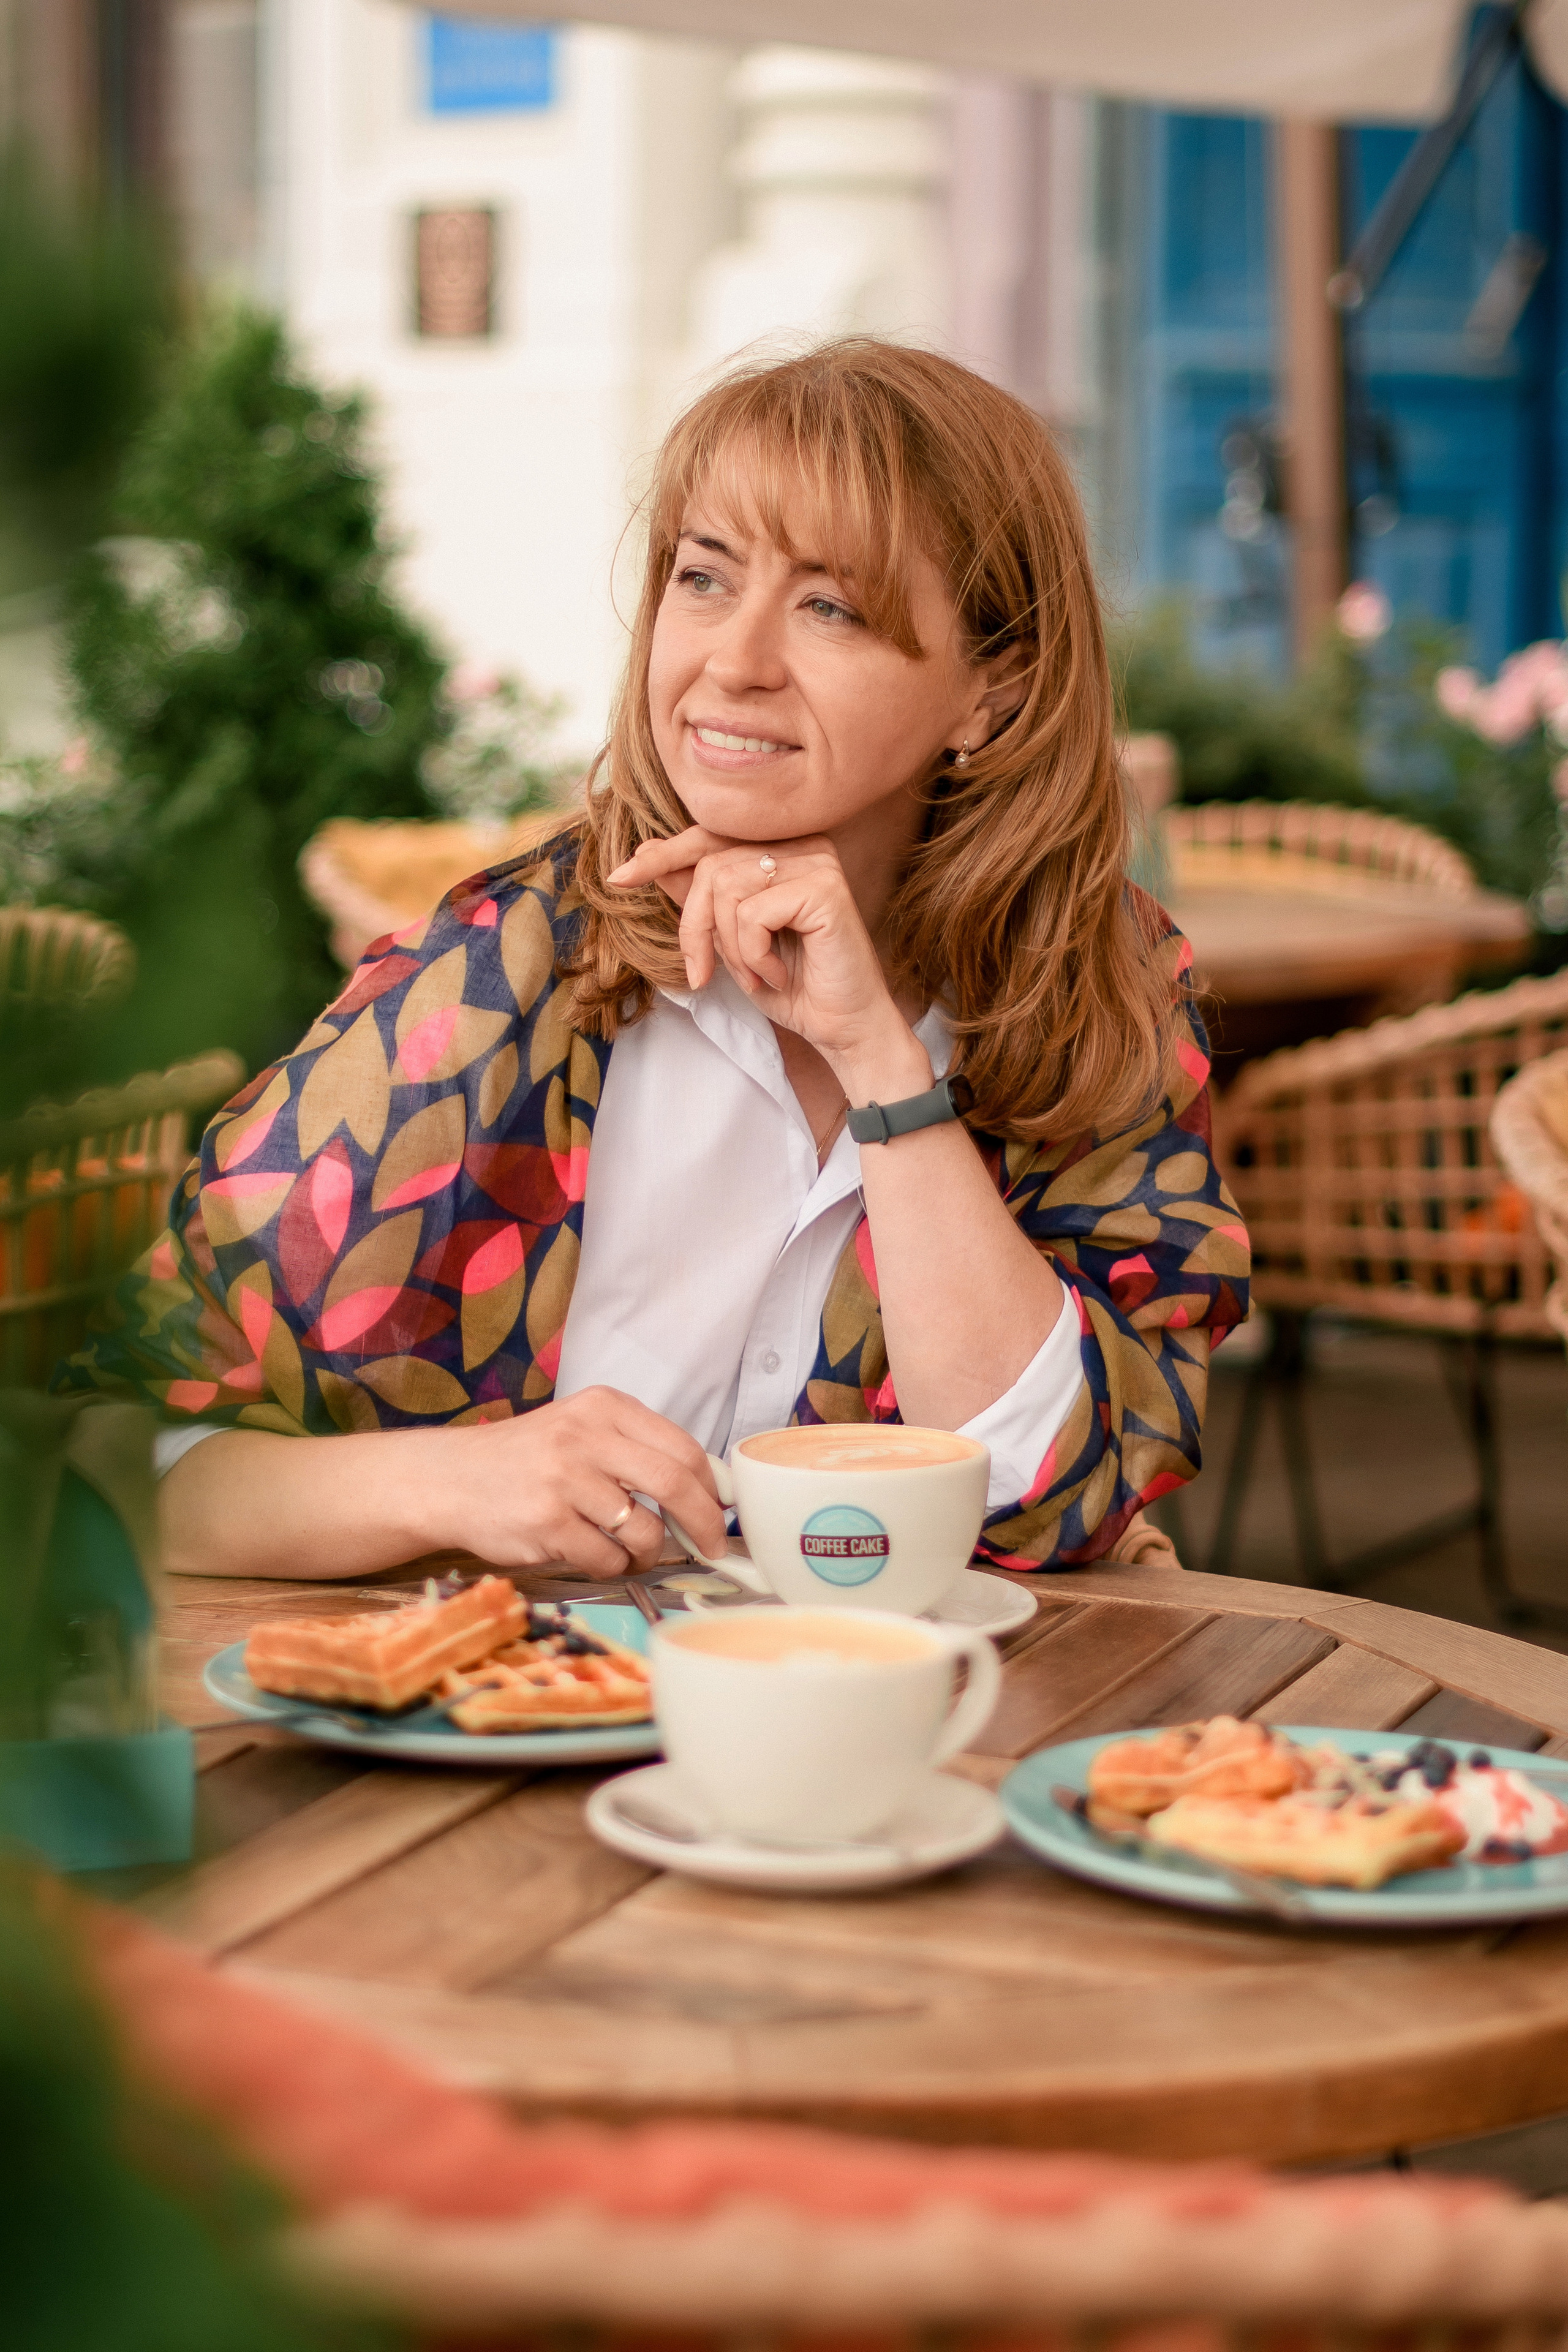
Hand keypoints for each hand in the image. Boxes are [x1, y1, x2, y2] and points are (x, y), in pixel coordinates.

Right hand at [443, 1387, 725, 1578]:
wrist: (450, 1479)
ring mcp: (565, 1480)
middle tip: (712, 1546)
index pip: (683, 1447)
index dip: (712, 1487)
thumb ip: (636, 1449)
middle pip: (675, 1483)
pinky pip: (607, 1558)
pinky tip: (595, 1554)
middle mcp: (586, 1437)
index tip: (721, 1509)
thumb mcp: (581, 1430)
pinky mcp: (547, 1522)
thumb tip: (708, 1489)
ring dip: (649, 1552)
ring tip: (632, 1551)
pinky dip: (612, 1566)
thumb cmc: (525, 1460)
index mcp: (604, 1408)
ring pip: (643, 1530)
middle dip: (705, 1523)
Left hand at [608, 827, 929, 1093]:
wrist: (843, 1029)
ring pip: (726, 887)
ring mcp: (817, 861)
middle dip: (694, 924)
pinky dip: (753, 956)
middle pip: (709, 861)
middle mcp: (803, 844)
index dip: (661, 857)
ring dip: (728, 947)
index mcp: (782, 849)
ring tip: (757, 973)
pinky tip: (779, 973)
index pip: (708, 838)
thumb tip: (647, 853)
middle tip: (703, 971)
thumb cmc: (793, 986)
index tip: (618, 878)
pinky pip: (751, 914)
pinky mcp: (824, 888)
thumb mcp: (729, 940)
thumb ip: (697, 895)